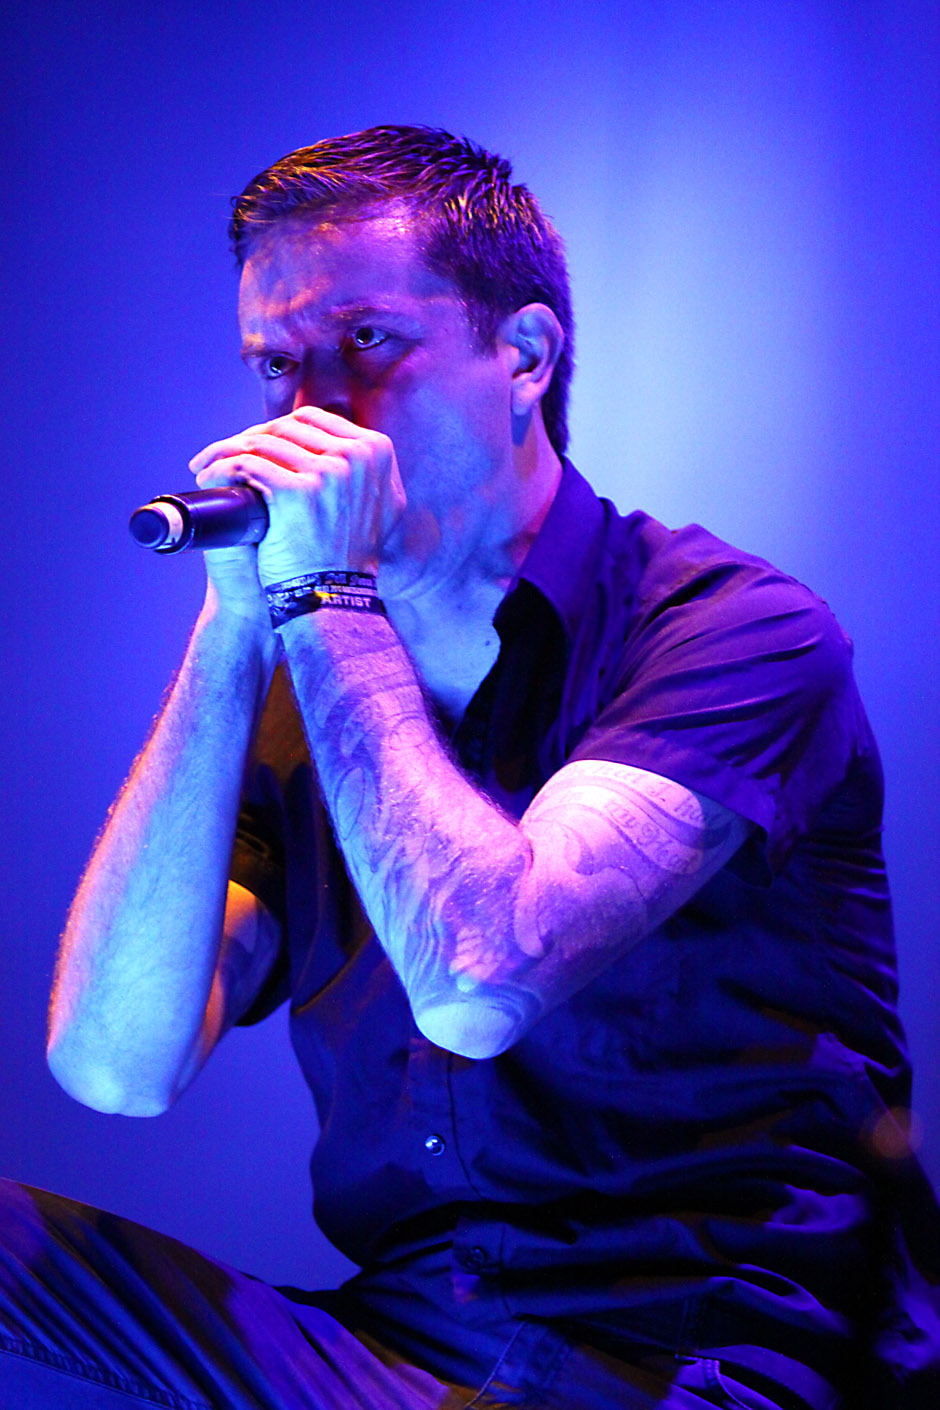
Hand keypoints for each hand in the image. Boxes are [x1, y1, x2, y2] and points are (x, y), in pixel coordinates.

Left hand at [190, 407, 405, 588]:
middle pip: (284, 428)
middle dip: (245, 437)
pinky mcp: (298, 492)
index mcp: (377, 450)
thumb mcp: (376, 506)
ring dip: (224, 451)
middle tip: (221, 454)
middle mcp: (358, 455)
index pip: (313, 420)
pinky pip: (245, 464)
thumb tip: (343, 447)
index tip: (254, 444)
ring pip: (260, 443)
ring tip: (206, 467)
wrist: (332, 600)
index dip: (276, 428)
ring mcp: (329, 472)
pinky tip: (206, 478)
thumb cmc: (343, 559)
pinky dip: (219, 468)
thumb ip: (364, 473)